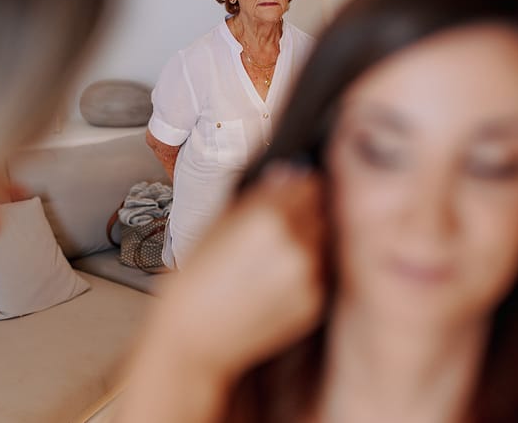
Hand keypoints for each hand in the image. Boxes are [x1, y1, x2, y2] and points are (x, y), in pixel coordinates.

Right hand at [161, 162, 326, 379]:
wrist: (193, 342)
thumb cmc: (193, 284)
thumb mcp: (214, 226)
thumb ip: (257, 197)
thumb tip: (287, 176)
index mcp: (267, 217)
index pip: (309, 183)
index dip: (299, 187)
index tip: (292, 193)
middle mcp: (296, 244)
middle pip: (322, 210)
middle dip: (306, 212)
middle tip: (280, 226)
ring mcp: (309, 276)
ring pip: (324, 241)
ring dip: (309, 240)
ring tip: (273, 256)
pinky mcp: (315, 303)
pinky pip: (321, 271)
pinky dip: (307, 269)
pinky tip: (276, 279)